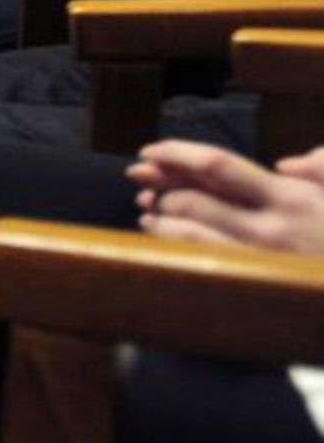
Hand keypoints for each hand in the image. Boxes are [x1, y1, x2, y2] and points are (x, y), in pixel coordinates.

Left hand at [130, 139, 323, 254]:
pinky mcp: (255, 291)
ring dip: (161, 221)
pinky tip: (167, 245)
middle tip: (138, 178)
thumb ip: (323, 172)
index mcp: (293, 199)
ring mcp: (262, 264)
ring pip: (191, 237)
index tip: (151, 151)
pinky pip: (204, 268)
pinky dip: (178, 252)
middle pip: (195, 201)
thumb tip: (287, 163)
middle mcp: (272, 230)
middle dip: (159, 187)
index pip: (219, 166)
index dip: (177, 154)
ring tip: (146, 212)